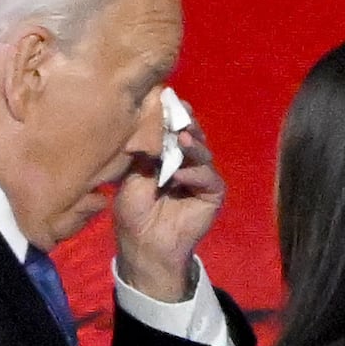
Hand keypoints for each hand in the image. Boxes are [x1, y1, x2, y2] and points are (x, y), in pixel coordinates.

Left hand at [113, 104, 224, 302]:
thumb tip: (152, 121)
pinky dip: (195, 173)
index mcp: (165, 154)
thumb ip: (145, 152)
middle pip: (191, 134)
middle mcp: (185, 161)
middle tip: (179, 115)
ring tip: (181, 141)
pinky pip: (209, 177)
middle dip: (184, 124)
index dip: (171, 115)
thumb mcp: (132, 177)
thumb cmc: (133, 212)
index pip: (172, 129)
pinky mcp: (212, 193)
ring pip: (202, 152)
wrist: (144, 245)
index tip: (167, 100)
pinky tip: (180, 175)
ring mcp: (200, 176)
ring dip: (191, 145)